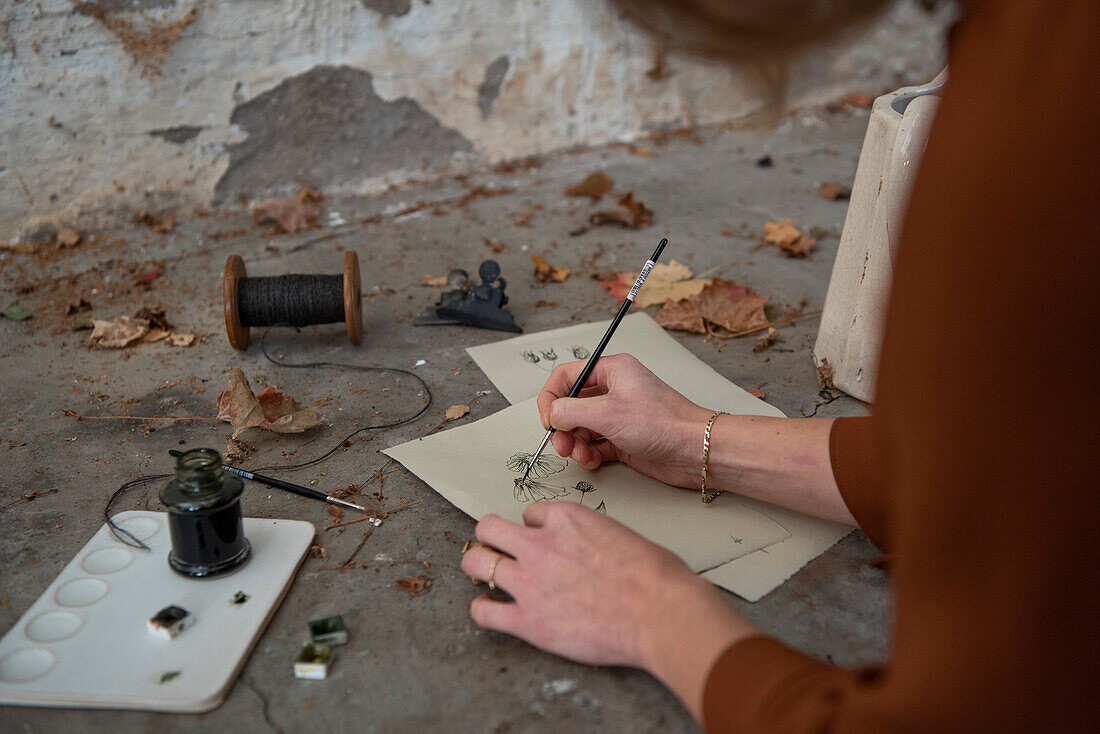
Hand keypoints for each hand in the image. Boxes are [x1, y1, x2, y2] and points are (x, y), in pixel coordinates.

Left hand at [461, 502, 755, 718]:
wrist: (660, 612)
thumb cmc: (656, 576)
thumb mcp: (622, 535)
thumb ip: (594, 538)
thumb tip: (592, 551)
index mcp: (566, 518)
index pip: (531, 513)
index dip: (534, 528)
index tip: (540, 540)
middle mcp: (539, 543)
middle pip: (489, 528)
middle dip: (490, 537)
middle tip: (495, 549)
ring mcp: (528, 582)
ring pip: (475, 562)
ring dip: (477, 567)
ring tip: (481, 574)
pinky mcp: (527, 620)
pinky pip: (483, 611)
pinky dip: (482, 610)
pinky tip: (489, 610)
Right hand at [536, 353, 711, 487]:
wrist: (695, 450)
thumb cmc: (663, 423)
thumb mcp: (606, 413)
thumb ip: (570, 411)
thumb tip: (552, 415)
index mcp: (612, 371)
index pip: (567, 376)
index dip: (551, 397)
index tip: (548, 420)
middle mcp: (614, 390)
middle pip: (571, 405)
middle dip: (563, 426)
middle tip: (562, 444)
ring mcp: (619, 415)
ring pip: (582, 427)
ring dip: (575, 444)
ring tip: (581, 456)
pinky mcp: (624, 438)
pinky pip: (595, 444)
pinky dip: (589, 454)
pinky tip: (593, 461)